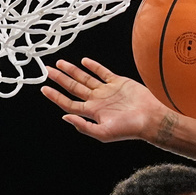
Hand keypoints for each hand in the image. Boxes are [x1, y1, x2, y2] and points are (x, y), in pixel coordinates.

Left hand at [42, 58, 167, 142]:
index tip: (44, 88)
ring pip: (85, 78)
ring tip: (60, 64)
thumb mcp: (103, 133)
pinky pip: (102, 72)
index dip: (56, 96)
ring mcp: (107, 91)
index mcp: (92, 112)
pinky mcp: (118, 82)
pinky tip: (84, 61)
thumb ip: (84, 126)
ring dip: (73, 71)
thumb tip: (64, 116)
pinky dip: (93, 66)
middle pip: (74, 88)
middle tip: (48, 70)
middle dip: (60, 79)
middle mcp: (97, 101)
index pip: (69, 103)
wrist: (151, 118)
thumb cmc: (129, 129)